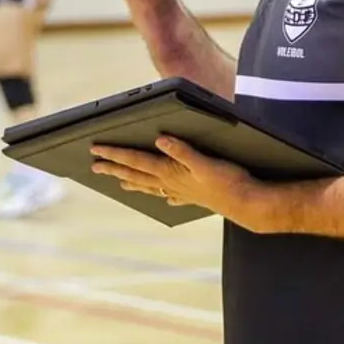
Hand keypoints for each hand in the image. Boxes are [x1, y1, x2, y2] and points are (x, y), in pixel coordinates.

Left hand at [90, 136, 269, 230]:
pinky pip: (169, 195)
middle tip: (95, 165)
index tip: (96, 150)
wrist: (249, 205)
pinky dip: (161, 194)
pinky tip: (162, 197)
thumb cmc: (229, 182)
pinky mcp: (193, 197)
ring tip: (118, 181)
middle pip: (135, 174)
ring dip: (132, 181)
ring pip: (149, 186)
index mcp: (170, 172)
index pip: (135, 160)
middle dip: (114, 168)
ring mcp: (181, 192)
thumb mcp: (206, 162)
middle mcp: (170, 184)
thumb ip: (182, 151)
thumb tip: (161, 139)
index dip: (115, 153)